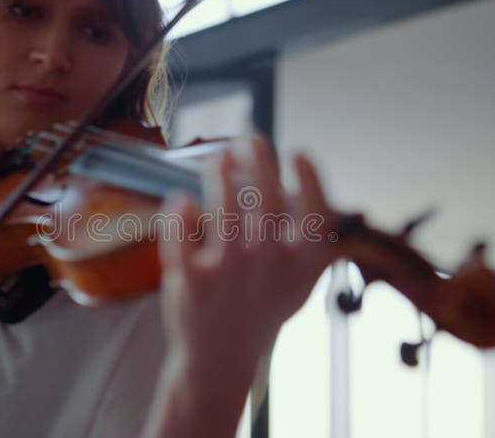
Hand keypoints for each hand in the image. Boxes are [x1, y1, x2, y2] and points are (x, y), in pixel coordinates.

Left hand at [156, 136, 338, 369]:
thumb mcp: (299, 280)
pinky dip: (179, 211)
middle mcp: (270, 265)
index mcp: (303, 264)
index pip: (316, 212)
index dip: (309, 177)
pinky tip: (180, 199)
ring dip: (217, 173)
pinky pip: (181, 230)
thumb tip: (300, 180)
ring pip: (223, 206)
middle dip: (256, 157)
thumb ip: (308, 239)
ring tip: (216, 158)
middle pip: (266, 196)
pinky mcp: (191, 279)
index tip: (296, 151)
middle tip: (246, 140)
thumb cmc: (261, 307)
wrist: (222, 354)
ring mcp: (229, 272)